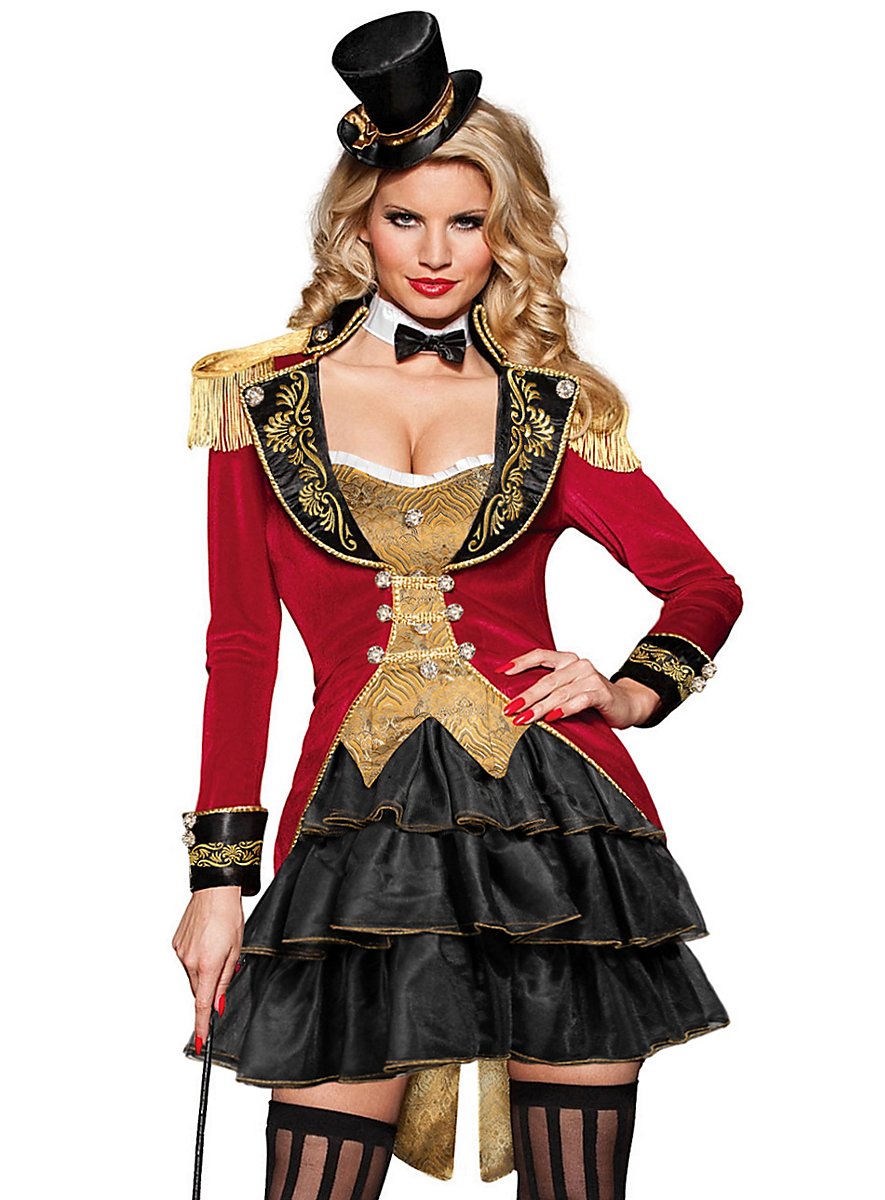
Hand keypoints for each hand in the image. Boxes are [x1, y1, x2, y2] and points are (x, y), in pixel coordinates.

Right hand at [171, 886, 243, 1051]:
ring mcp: (180, 952)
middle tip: (224, 966)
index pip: (202, 1004)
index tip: (200, 1041)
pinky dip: (196, 958)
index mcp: (207, 965)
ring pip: (193, 975)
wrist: (214, 890)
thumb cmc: (229, 916)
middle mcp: (189, 961)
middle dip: (210, 987)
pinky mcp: (175, 944)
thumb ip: (225, 980)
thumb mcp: (235, 950)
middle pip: (198, 989)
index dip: (201, 1025)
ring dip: (204, 969)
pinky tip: (206, 940)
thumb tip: (218, 1004)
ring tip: (217, 946)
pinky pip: (187, 960)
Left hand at [497, 648, 661, 729]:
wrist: (627, 704)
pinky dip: (565, 709)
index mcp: (567, 660)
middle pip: (546, 680)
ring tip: (524, 718)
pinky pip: (579, 700)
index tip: (501, 672)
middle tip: (509, 708)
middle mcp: (578, 664)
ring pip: (559, 693)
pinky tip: (552, 717)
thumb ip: (549, 690)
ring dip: (540, 707)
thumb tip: (517, 701)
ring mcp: (590, 677)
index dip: (520, 663)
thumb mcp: (568, 690)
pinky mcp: (601, 693)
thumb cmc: (592, 698)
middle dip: (525, 696)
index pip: (539, 656)